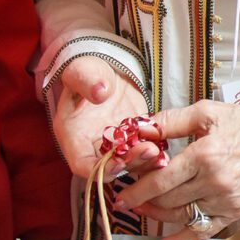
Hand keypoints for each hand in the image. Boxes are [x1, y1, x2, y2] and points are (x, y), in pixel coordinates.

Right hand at [50, 55, 151, 178]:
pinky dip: (154, 156)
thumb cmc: (88, 71)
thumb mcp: (83, 70)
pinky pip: (142, 155)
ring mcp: (113, 147)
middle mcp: (91, 147)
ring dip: (145, 162)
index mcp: (73, 134)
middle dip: (130, 164)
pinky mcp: (132, 143)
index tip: (120, 161)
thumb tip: (100, 92)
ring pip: (128, 165)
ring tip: (160, 151)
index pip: (81, 164)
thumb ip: (87, 80)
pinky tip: (166, 150)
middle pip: (108, 169)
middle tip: (150, 151)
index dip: (100, 168)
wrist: (106, 73)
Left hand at [121, 99, 239, 239]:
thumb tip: (141, 128)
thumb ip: (171, 121)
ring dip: (157, 216)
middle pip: (168, 200)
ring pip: (181, 217)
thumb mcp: (207, 112)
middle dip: (143, 200)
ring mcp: (226, 201)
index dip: (137, 189)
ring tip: (144, 209)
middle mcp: (215, 182)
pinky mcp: (235, 212)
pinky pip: (203, 232)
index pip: (162, 179)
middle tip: (128, 198)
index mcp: (205, 155)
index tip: (121, 193)